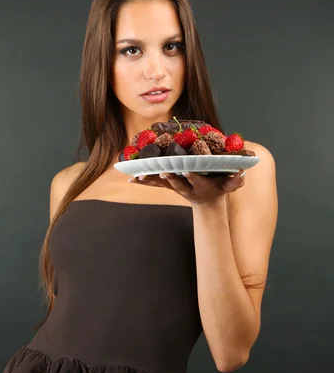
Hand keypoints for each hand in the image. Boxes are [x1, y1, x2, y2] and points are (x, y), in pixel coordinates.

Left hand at [128, 170, 245, 206]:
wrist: (208, 202)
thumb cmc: (221, 188)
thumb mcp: (231, 185)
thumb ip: (236, 179)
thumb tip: (242, 173)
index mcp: (201, 186)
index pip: (196, 180)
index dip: (191, 176)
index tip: (186, 170)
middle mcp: (187, 188)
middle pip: (176, 183)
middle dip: (169, 178)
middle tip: (161, 173)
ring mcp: (176, 187)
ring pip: (161, 184)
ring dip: (150, 180)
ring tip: (136, 176)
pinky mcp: (169, 186)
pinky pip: (154, 184)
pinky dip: (143, 181)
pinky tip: (130, 178)